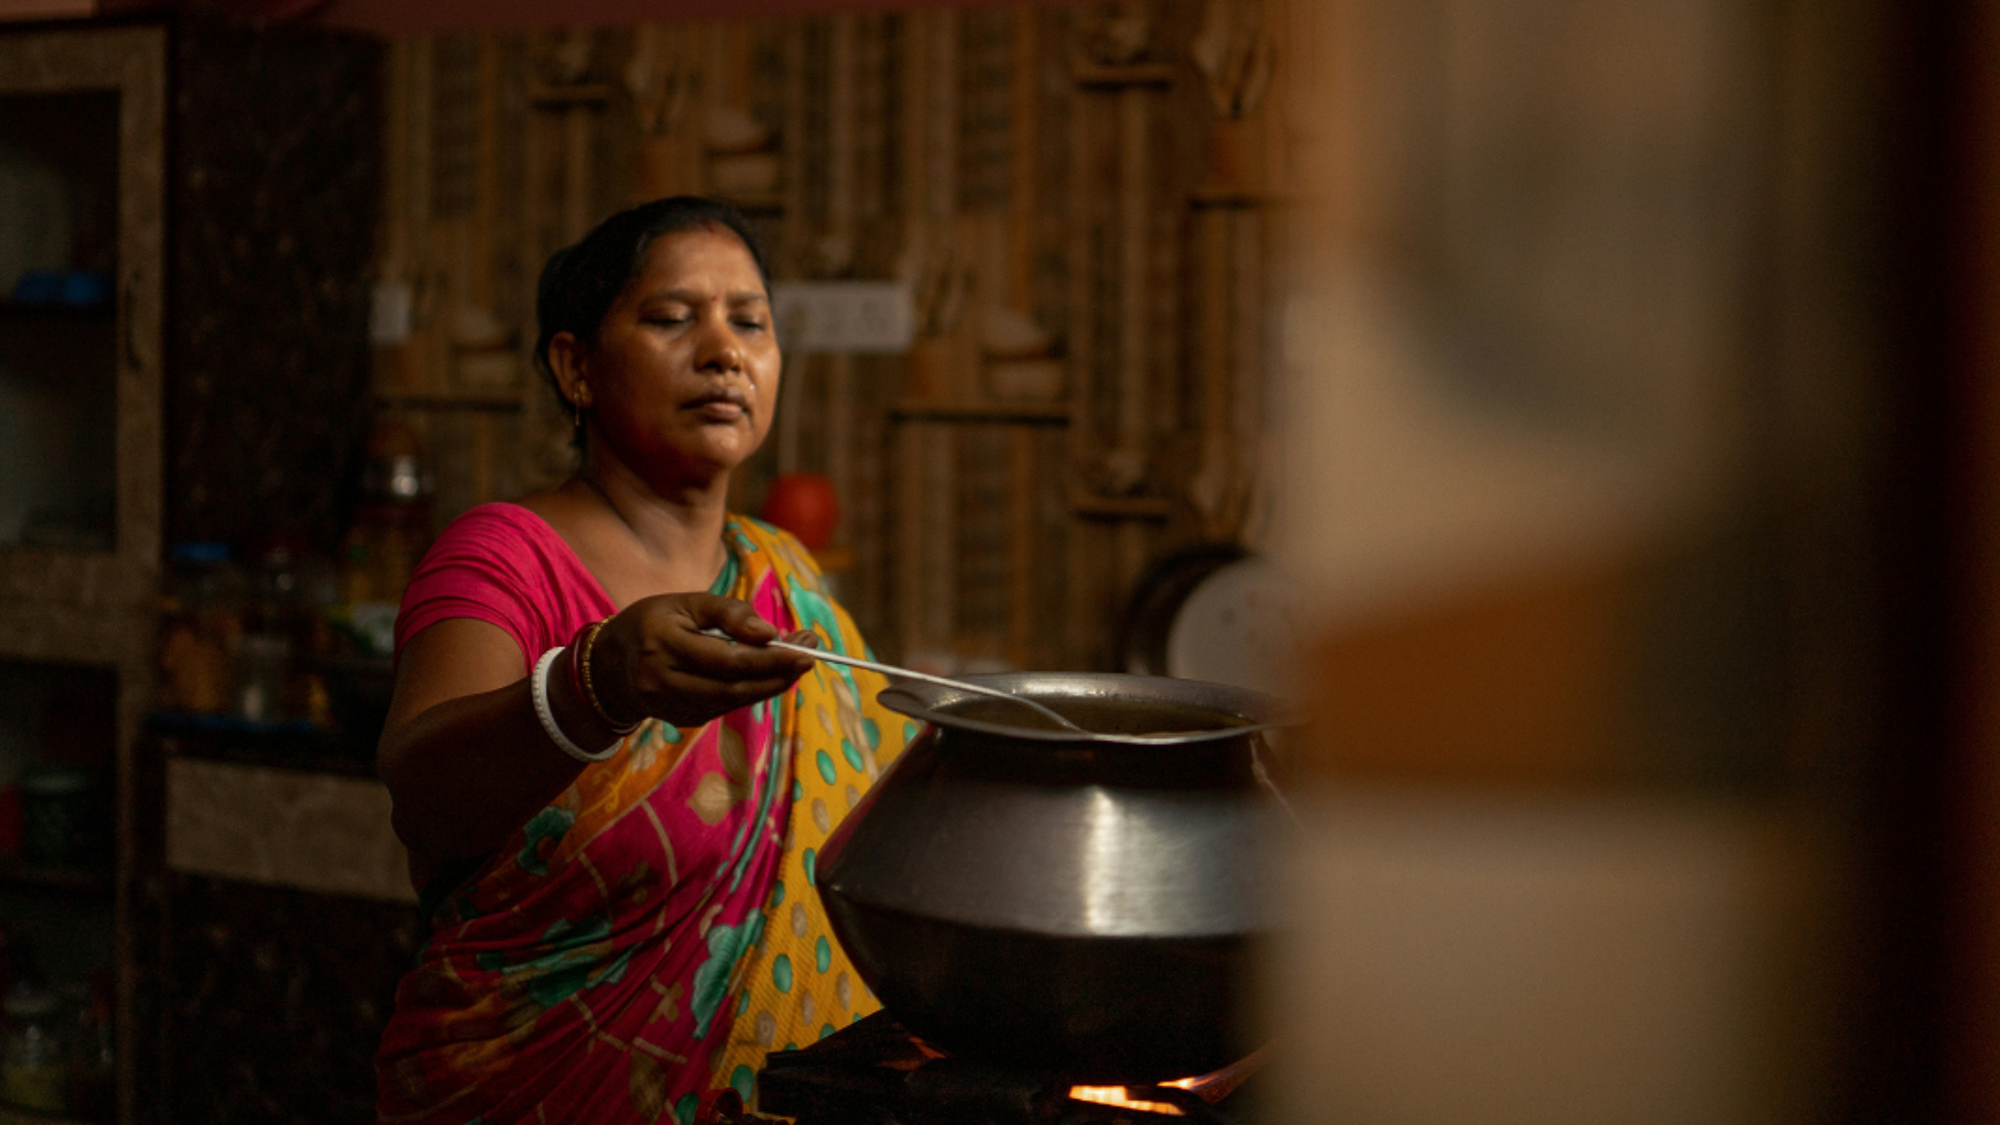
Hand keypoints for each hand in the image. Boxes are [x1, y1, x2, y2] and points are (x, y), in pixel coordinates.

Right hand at [587, 593, 818, 728]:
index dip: (770, 657)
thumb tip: (770, 634)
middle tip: (811, 655)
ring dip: (771, 685)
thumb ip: (728, 613)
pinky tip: (768, 675)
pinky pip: (725, 707)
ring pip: (733, 701)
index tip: (806, 645)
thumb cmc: (653, 623)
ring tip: (797, 663)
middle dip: (779, 673)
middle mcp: (662, 680)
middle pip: (735, 686)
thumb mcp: (685, 603)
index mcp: (662, 643)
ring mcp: (669, 706)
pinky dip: (751, 692)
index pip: (727, 658)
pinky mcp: (679, 719)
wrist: (610, 667)